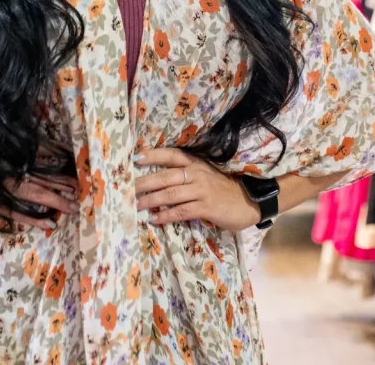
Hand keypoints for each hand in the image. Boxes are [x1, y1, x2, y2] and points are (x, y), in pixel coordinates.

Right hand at [0, 173, 79, 230]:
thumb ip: (8, 170)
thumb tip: (35, 169)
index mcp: (7, 166)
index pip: (37, 170)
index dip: (56, 175)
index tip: (75, 179)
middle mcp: (6, 175)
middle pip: (40, 181)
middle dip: (61, 188)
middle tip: (80, 195)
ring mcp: (0, 190)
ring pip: (33, 195)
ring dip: (54, 202)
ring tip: (72, 207)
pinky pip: (18, 214)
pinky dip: (35, 219)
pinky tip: (51, 224)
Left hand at [135, 148, 260, 231]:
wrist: (248, 201)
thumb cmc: (221, 189)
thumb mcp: (204, 175)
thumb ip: (185, 174)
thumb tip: (156, 179)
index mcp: (195, 163)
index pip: (170, 154)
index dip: (152, 155)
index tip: (134, 158)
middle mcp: (196, 173)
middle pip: (165, 176)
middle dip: (144, 182)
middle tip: (126, 188)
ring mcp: (201, 190)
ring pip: (170, 194)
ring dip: (151, 200)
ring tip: (135, 205)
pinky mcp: (206, 207)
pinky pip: (181, 211)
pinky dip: (166, 215)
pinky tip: (154, 218)